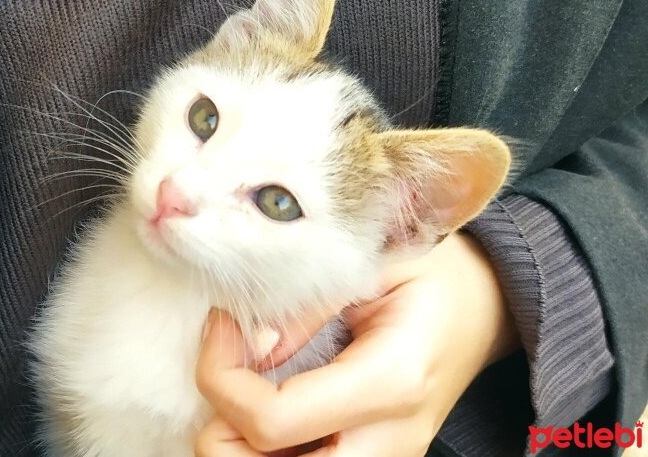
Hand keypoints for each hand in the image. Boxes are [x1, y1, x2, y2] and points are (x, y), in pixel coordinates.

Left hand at [194, 232, 519, 455]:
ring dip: (241, 439)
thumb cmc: (434, 275)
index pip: (272, 421)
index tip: (221, 326)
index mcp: (391, 381)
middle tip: (228, 367)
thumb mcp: (371, 265)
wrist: (483, 306)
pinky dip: (266, 443)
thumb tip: (241, 341)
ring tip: (245, 383)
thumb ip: (304, 305)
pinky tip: (268, 397)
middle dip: (221, 428)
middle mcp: (389, 439)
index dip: (222, 377)